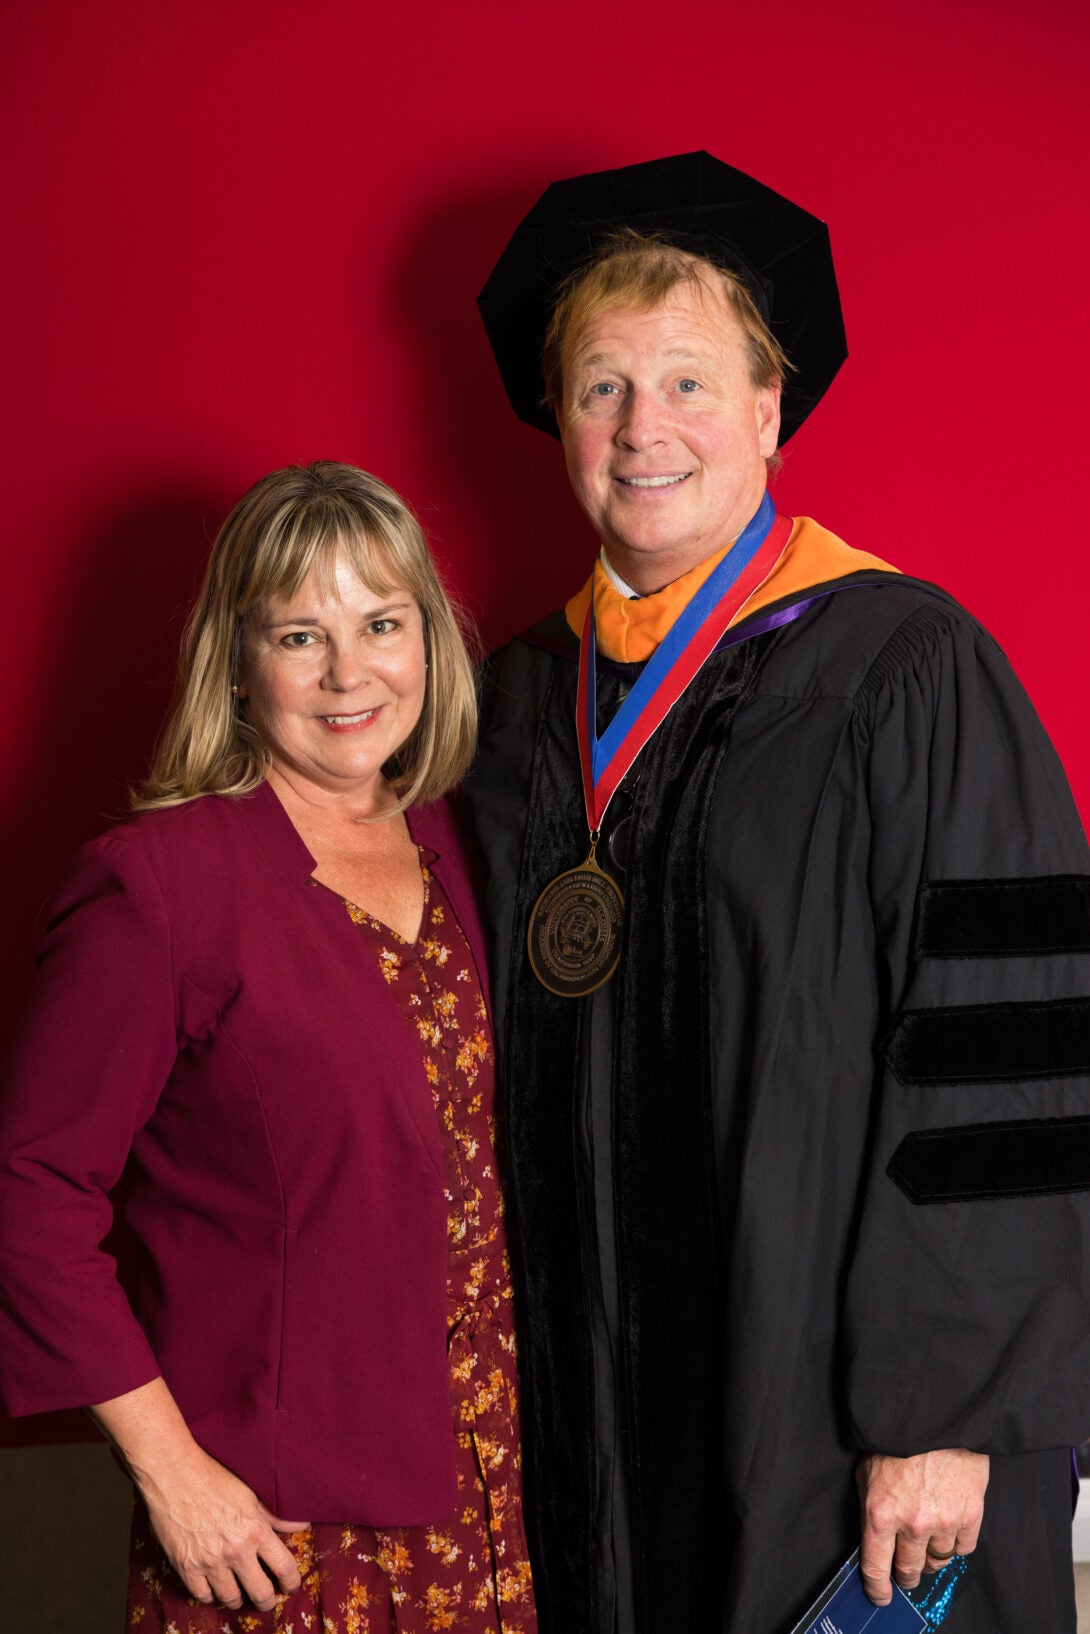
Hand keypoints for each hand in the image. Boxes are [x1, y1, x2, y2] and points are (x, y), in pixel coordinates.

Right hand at [138, 1441, 308, 1609]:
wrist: (174, 1474)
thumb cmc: (214, 1478)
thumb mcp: (250, 1493)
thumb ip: (275, 1516)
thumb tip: (302, 1526)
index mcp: (255, 1529)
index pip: (283, 1567)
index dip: (291, 1582)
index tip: (290, 1586)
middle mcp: (236, 1550)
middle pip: (260, 1592)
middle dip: (268, 1600)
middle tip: (268, 1600)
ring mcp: (210, 1561)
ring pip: (231, 1599)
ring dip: (239, 1599)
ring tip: (241, 1594)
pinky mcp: (186, 1566)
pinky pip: (203, 1596)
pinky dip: (211, 1596)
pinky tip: (215, 1588)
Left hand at [856, 1447, 988, 1605]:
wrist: (935, 1415)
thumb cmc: (897, 1439)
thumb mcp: (867, 1472)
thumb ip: (869, 1509)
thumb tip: (872, 1540)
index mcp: (880, 1514)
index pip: (875, 1567)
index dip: (877, 1588)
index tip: (880, 1597)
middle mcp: (912, 1524)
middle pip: (908, 1571)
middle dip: (904, 1575)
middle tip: (905, 1572)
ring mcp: (943, 1522)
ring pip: (937, 1562)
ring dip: (930, 1556)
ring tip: (927, 1541)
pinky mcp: (970, 1515)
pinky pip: (963, 1548)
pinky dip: (956, 1544)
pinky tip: (949, 1529)